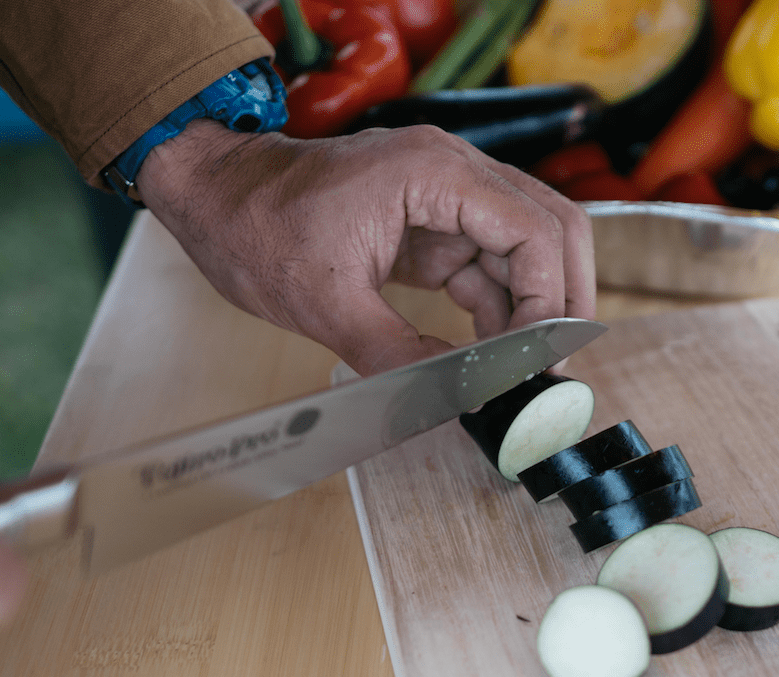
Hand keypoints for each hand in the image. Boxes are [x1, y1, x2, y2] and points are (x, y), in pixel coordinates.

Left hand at [137, 120, 595, 375]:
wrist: (215, 196)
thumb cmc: (255, 224)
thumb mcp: (322, 302)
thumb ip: (395, 353)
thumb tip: (449, 401)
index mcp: (433, 173)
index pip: (533, 230)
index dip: (549, 301)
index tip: (538, 360)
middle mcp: (453, 175)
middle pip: (551, 229)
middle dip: (563, 300)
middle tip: (556, 366)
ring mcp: (447, 198)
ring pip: (527, 251)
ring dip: (532, 311)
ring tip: (522, 372)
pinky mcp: (434, 226)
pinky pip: (489, 267)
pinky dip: (500, 312)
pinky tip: (491, 356)